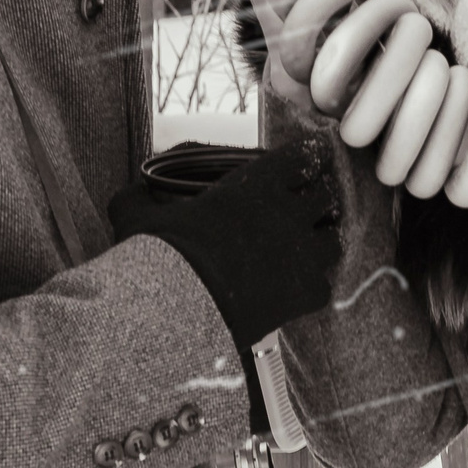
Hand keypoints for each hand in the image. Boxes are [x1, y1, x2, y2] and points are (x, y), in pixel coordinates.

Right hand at [108, 136, 341, 349]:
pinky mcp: (305, 294)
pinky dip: (313, 285)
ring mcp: (302, 254)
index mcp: (255, 184)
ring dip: (324, 239)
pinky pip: (324, 285)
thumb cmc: (161, 256)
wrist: (180, 310)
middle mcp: (287, 213)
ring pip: (335, 238)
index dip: (307, 157)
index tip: (306, 160)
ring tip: (308, 246)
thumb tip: (132, 190)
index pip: (302, 156)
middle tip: (309, 204)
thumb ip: (137, 198)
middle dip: (320, 197)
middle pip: (327, 195)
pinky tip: (296, 289)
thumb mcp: (137, 216)